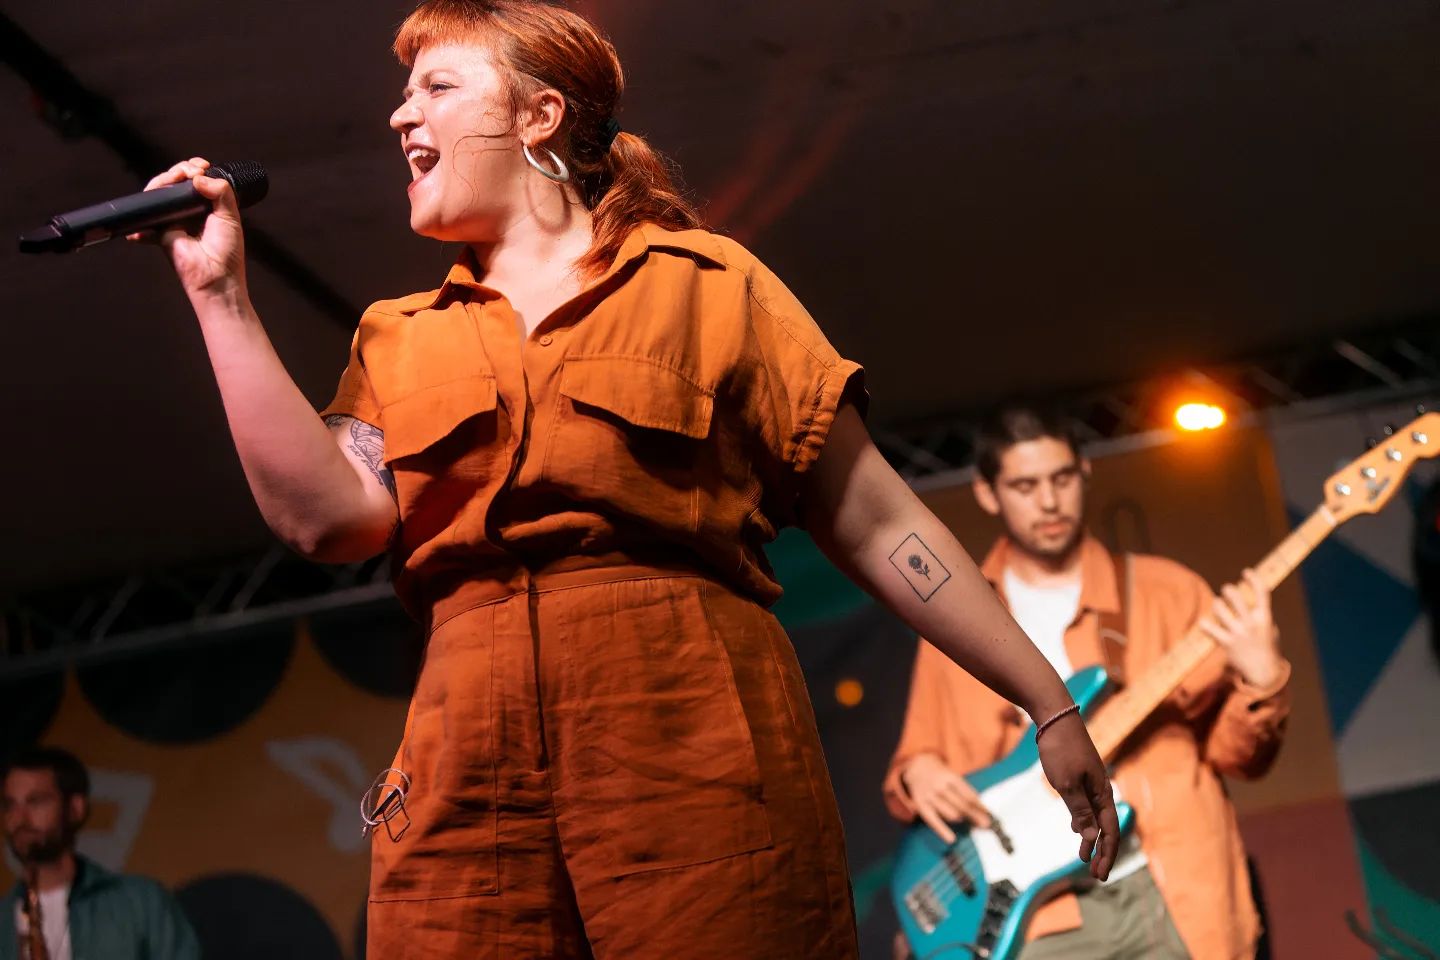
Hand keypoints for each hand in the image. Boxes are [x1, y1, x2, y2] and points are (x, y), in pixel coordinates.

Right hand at [131, 156, 247, 300]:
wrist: (217, 278)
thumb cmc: (228, 252)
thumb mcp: (231, 216)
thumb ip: (221, 192)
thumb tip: (199, 177)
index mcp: (207, 207)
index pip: (195, 180)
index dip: (194, 169)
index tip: (201, 167)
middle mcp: (188, 212)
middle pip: (175, 183)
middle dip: (179, 170)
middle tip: (190, 172)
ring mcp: (173, 221)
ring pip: (159, 194)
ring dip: (163, 182)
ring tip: (175, 179)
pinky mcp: (161, 234)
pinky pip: (145, 222)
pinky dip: (140, 220)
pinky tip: (146, 212)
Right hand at [900, 753, 991, 844]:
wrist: (916, 767)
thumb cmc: (940, 776)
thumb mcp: (952, 776)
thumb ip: (965, 791)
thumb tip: (981, 809)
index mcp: (951, 777)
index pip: (969, 795)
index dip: (980, 807)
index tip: (989, 815)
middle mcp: (941, 786)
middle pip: (962, 805)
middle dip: (976, 816)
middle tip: (985, 825)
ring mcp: (930, 796)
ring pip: (950, 814)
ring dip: (962, 820)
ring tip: (970, 825)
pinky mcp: (921, 805)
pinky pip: (933, 821)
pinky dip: (943, 831)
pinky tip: (951, 838)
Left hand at [1035, 709, 1119, 879]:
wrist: (1055, 715)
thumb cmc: (1060, 749)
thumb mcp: (1067, 784)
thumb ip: (1080, 811)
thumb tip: (1092, 837)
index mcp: (1102, 792)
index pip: (1110, 830)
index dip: (1106, 853)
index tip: (1098, 874)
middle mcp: (1100, 788)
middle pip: (1106, 826)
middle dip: (1102, 851)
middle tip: (1094, 874)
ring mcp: (1090, 781)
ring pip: (1095, 816)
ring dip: (1092, 838)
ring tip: (1084, 856)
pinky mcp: (1079, 774)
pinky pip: (1087, 804)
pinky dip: (1084, 820)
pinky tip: (1077, 828)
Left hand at [1199, 569, 1281, 688]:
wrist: (1263, 672)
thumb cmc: (1265, 645)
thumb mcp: (1269, 628)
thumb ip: (1259, 613)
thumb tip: (1246, 594)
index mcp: (1265, 618)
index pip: (1262, 592)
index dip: (1254, 579)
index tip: (1246, 572)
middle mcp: (1252, 623)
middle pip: (1236, 597)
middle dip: (1229, 589)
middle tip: (1227, 591)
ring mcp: (1238, 633)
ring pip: (1219, 608)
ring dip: (1217, 604)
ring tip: (1219, 606)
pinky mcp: (1226, 643)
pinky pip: (1209, 628)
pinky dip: (1205, 623)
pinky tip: (1205, 623)